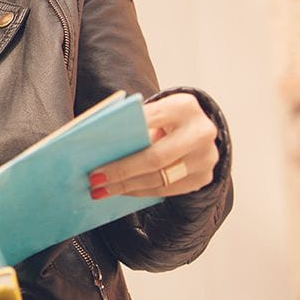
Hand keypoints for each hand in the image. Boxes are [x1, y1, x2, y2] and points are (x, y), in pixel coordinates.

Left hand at [88, 92, 219, 198]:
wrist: (199, 125)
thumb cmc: (166, 117)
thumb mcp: (154, 110)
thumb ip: (134, 122)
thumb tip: (97, 145)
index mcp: (183, 107)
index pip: (147, 122)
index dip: (120, 138)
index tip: (93, 153)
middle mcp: (201, 133)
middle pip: (156, 158)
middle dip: (121, 171)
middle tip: (95, 181)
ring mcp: (206, 158)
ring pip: (161, 179)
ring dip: (127, 187)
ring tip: (102, 191)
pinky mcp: (204, 177)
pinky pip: (168, 190)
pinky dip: (142, 191)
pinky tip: (123, 192)